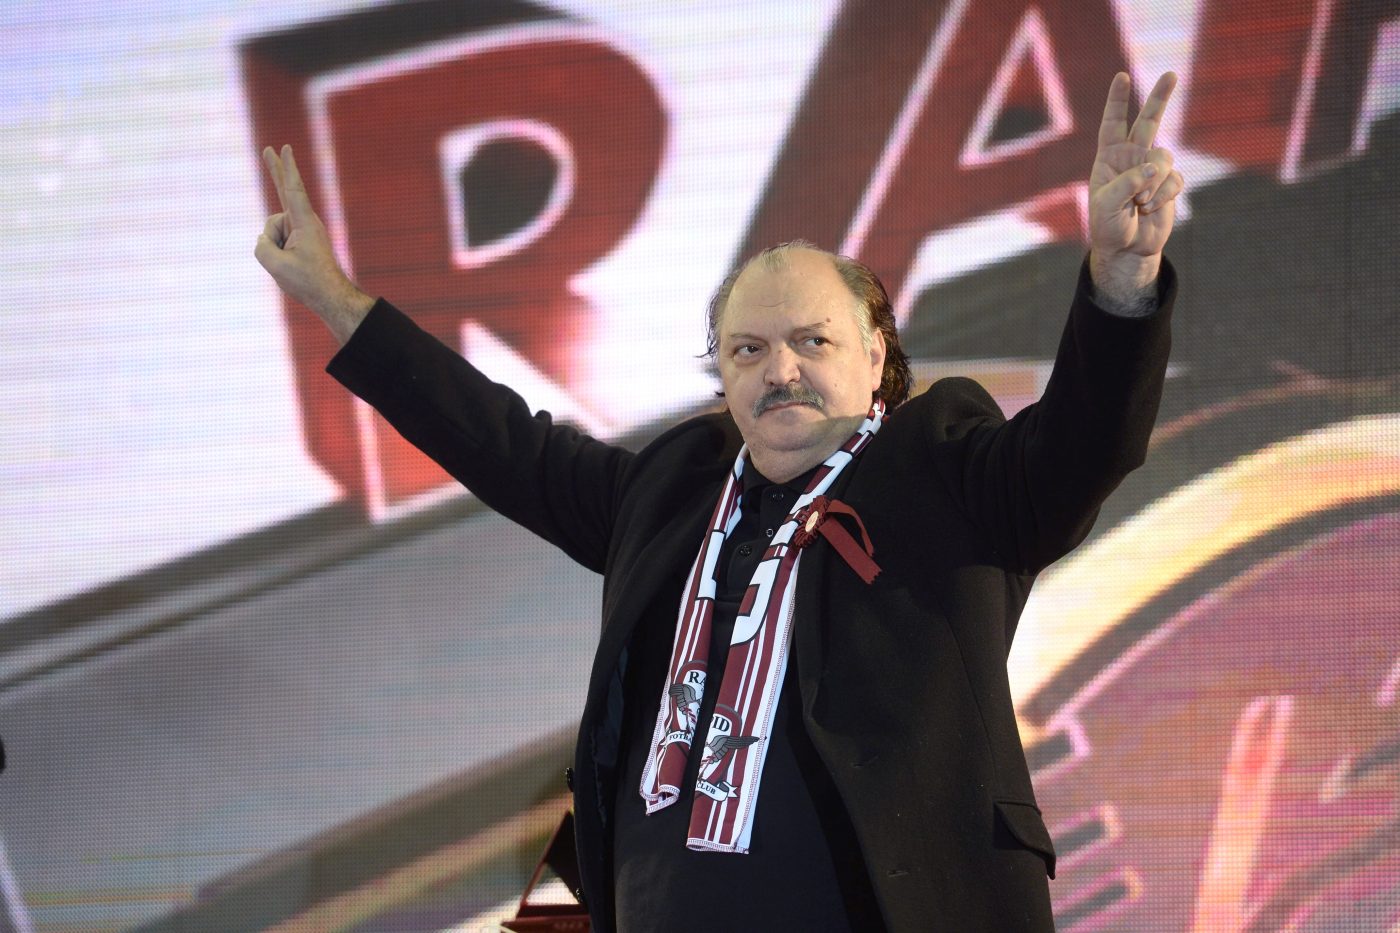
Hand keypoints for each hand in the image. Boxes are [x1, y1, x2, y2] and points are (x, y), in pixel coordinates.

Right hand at [255, 145, 372, 344]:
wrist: (329, 296)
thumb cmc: (307, 281)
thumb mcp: (275, 266)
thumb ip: (261, 247)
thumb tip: (263, 240)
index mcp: (304, 223)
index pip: (293, 190)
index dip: (287, 168)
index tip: (285, 148)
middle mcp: (304, 221)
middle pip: (284, 191)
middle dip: (275, 170)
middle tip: (268, 149)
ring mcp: (301, 230)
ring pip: (271, 231)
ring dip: (273, 249)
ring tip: (291, 264)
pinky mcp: (299, 239)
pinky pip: (275, 240)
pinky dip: (276, 253)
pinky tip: (289, 264)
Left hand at [1087, 72, 1185, 298]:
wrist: (1127, 249)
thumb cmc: (1107, 227)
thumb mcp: (1106, 207)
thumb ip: (1125, 185)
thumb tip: (1151, 168)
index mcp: (1109, 157)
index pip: (1112, 124)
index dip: (1117, 101)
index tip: (1121, 77)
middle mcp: (1132, 157)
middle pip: (1148, 122)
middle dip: (1160, 97)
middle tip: (1171, 74)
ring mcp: (1152, 169)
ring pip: (1163, 158)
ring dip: (1153, 183)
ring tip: (1139, 204)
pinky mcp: (1169, 183)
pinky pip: (1174, 180)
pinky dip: (1163, 195)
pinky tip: (1150, 209)